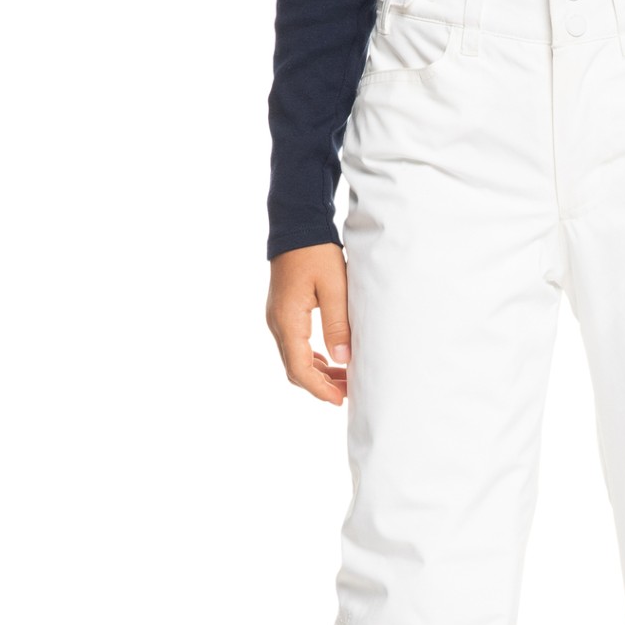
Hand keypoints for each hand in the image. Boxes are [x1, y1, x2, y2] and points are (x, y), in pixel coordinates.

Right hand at [266, 240, 350, 402]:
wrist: (296, 225)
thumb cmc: (316, 251)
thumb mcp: (334, 286)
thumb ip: (337, 325)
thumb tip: (342, 361)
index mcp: (288, 320)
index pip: (300, 368)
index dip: (320, 389)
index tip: (339, 399)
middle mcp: (277, 323)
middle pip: (295, 369)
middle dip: (320, 386)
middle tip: (346, 394)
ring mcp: (277, 318)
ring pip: (294, 359)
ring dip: (318, 373)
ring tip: (343, 380)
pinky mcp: (282, 313)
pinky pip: (295, 345)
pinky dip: (312, 359)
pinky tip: (331, 362)